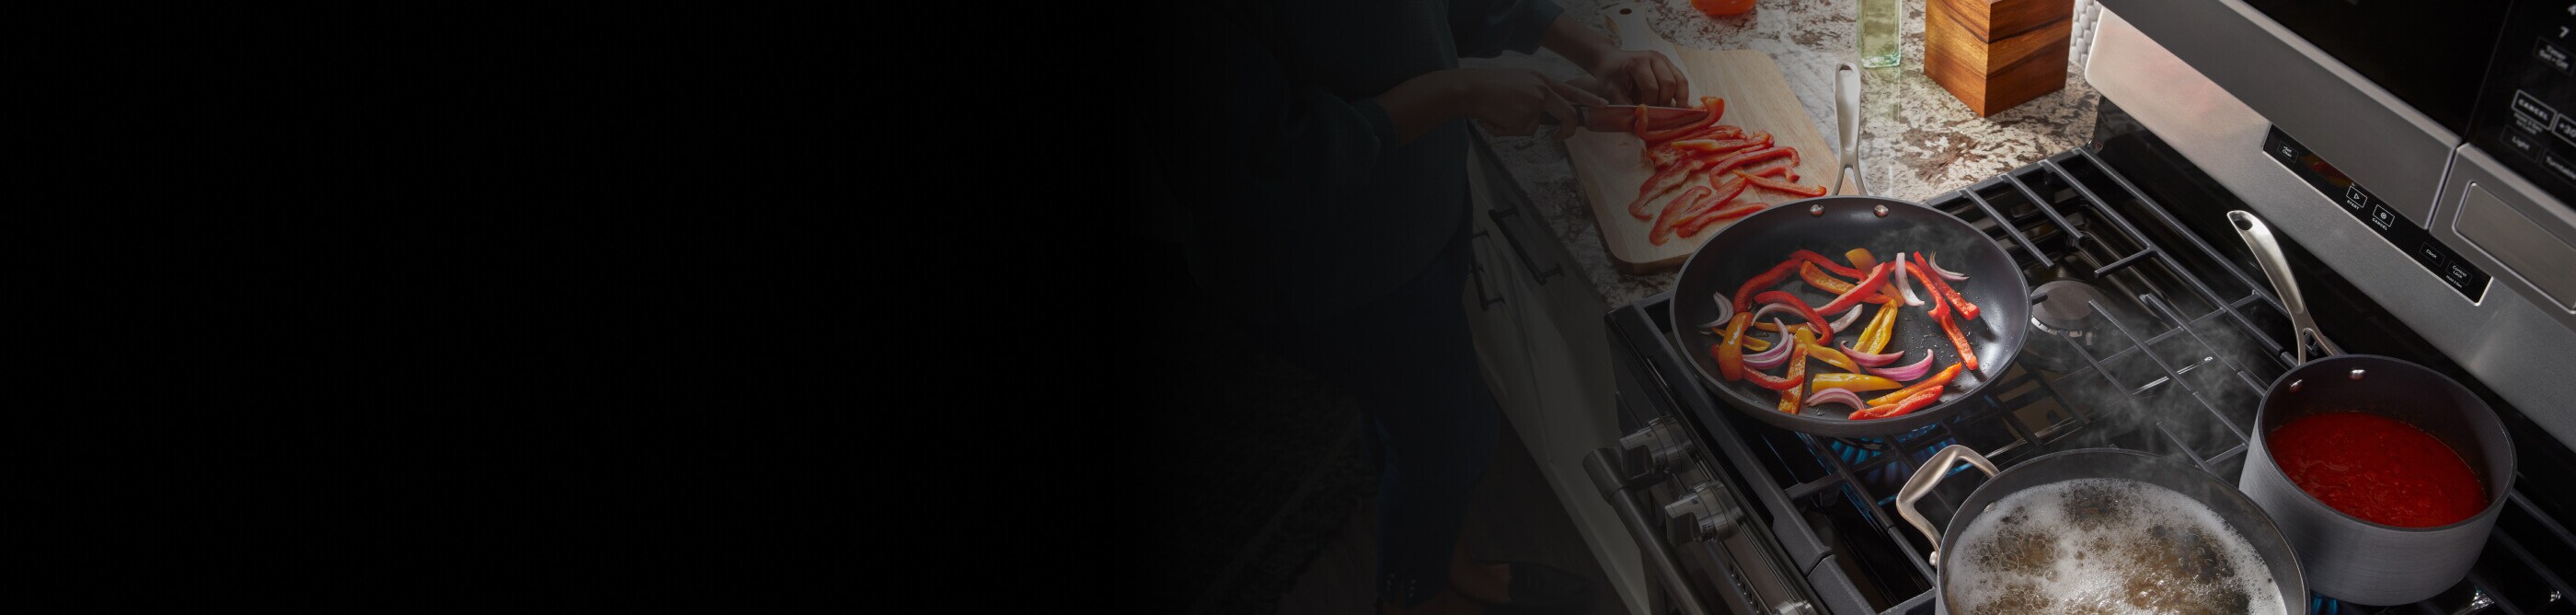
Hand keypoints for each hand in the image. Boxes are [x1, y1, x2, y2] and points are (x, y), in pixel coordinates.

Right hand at [1406, 68, 1608, 138]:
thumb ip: (1533, 99)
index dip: (1589, 99)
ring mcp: (1536, 101)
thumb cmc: (1488, 90)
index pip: (1571, 90)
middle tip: (1560, 137)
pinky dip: (1508, 129)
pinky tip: (1496, 118)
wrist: (1470, 89)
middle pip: (1567, 112)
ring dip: (1517, 127)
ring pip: (1535, 126)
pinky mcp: (1527, 114)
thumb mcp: (1518, 86)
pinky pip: (1522, 131)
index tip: (1603, 106)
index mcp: (1540, 79)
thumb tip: (1536, 120)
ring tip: (1499, 115)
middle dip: (1567, 129)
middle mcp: (1542, 89)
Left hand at [1583, 49, 1688, 106]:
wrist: (1611, 58)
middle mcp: (1655, 58)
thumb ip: (1624, 106)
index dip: (1650, 104)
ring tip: (1673, 114)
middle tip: (1658, 116)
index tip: (1646, 116)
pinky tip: (1677, 106)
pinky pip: (1681, 80)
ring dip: (1679, 99)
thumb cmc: (1610, 74)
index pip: (1651, 87)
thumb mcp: (1611, 90)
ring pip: (1680, 81)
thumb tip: (1638, 123)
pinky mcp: (1669, 65)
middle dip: (1665, 103)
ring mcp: (1664, 60)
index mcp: (1638, 63)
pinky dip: (1682, 94)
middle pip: (1669, 83)